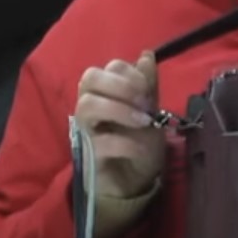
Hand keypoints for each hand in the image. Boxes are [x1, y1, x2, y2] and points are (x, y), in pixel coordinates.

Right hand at [74, 51, 164, 200]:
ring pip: (87, 105)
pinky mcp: (88, 156)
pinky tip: (140, 148)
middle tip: (143, 101)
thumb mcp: (150, 112)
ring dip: (119, 109)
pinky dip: (124, 143)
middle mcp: (90, 107)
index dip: (129, 73)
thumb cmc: (140, 143)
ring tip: (143, 121)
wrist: (135, 182)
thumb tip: (146, 54)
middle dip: (120, 85)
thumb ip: (147, 85)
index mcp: (106, 93)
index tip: (148, 90)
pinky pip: (99, 142)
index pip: (108, 67)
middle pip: (89, 78)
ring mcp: (87, 131)